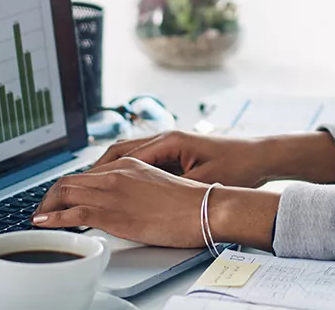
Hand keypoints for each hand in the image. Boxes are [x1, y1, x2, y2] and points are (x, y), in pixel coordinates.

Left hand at [32, 158, 279, 248]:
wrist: (207, 206)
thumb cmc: (192, 201)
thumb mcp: (161, 186)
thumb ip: (140, 188)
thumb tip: (129, 201)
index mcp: (133, 164)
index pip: (90, 172)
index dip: (71, 186)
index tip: (63, 198)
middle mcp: (120, 173)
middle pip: (72, 179)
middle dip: (52, 196)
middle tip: (45, 211)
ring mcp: (115, 191)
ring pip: (67, 192)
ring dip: (48, 206)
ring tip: (40, 219)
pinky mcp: (114, 212)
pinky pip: (73, 213)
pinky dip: (53, 218)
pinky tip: (44, 224)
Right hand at [89, 130, 275, 187]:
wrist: (260, 156)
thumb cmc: (237, 165)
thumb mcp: (203, 181)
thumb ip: (172, 187)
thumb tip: (143, 198)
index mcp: (170, 140)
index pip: (124, 155)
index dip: (100, 173)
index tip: (80, 187)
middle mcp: (167, 137)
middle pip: (120, 150)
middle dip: (97, 169)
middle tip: (74, 188)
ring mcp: (171, 144)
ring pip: (129, 154)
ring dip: (110, 169)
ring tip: (89, 189)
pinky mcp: (177, 153)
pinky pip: (143, 160)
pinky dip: (127, 171)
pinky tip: (118, 188)